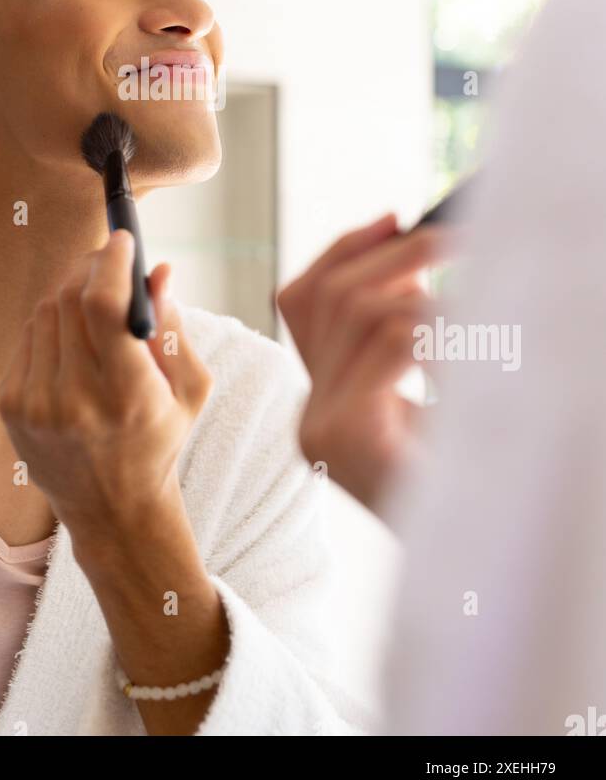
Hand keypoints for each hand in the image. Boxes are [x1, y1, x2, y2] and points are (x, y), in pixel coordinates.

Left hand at [0, 230, 212, 551]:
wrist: (113, 509)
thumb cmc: (158, 440)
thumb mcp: (188, 389)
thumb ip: (172, 326)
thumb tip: (158, 271)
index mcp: (128, 396)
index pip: (105, 308)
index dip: (112, 262)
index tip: (122, 239)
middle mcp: (75, 402)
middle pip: (69, 300)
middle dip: (91, 268)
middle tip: (109, 258)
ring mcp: (36, 407)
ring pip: (44, 313)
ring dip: (69, 292)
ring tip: (93, 298)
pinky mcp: (12, 408)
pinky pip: (27, 338)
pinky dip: (50, 324)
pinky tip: (71, 336)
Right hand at [275, 214, 455, 513]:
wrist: (476, 561)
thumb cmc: (465, 482)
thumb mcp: (428, 398)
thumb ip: (405, 337)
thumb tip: (411, 253)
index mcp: (322, 405)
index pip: (300, 300)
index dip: (344, 250)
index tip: (394, 218)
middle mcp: (310, 416)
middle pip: (328, 296)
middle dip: (393, 255)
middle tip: (454, 239)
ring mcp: (323, 429)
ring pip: (359, 312)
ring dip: (425, 289)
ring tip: (478, 300)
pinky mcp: (350, 435)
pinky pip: (391, 344)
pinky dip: (441, 328)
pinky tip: (475, 346)